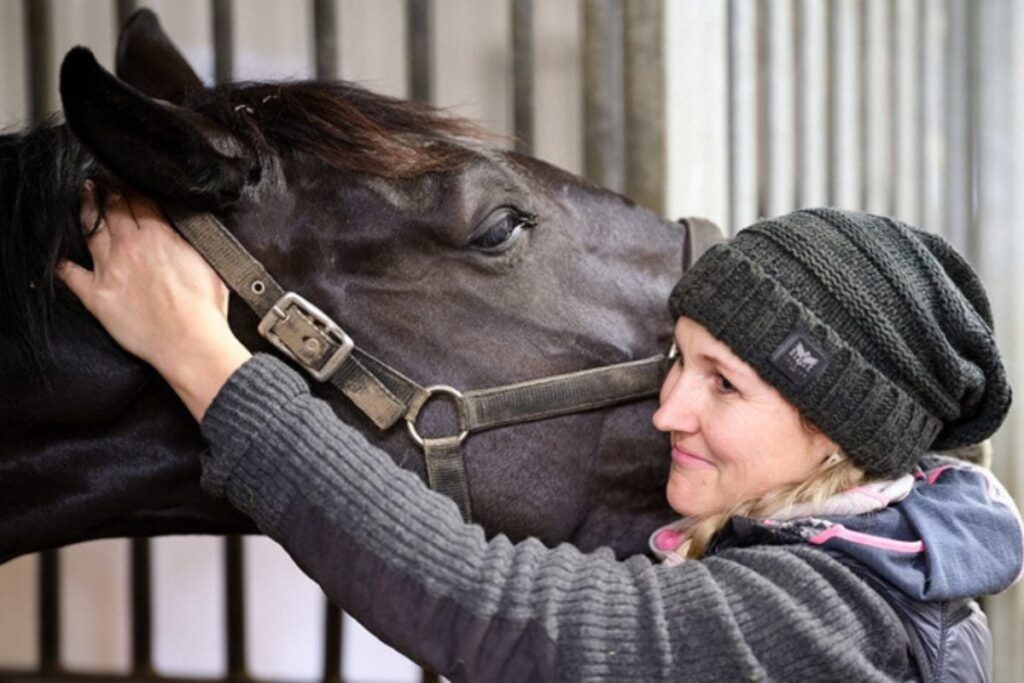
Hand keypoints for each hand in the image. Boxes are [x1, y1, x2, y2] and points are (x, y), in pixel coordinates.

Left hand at [56, 185, 250, 420]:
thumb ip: (189, 240)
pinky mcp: (97, 295)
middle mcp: (131, 246)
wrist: (189, 342)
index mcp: (160, 236)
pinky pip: (71, 275)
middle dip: (107, 192)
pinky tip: (60, 258)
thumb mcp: (208, 262)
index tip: (126, 179)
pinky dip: (64, 264)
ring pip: (91, 230)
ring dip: (85, 210)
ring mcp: (110, 269)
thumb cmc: (205, 309)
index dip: (131, 186)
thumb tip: (182, 226)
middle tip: (100, 181)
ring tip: (83, 198)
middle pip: (113, 209)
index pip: (140, 200)